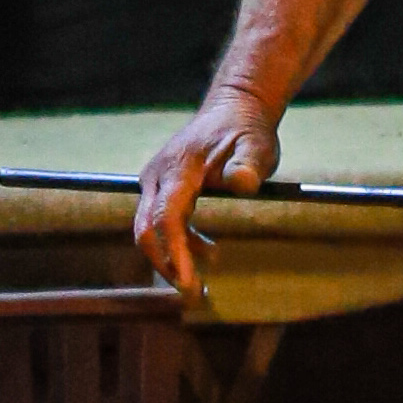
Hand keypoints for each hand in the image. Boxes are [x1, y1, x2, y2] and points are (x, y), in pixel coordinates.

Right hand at [135, 90, 282, 308]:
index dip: (175, 252)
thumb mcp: (256, 146)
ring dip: (173, 258)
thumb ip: (248, 166)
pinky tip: (208, 253)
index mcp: (178, 168)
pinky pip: (161, 223)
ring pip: (150, 230)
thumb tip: (242, 183)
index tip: (188, 282)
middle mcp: (158, 175)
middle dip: (166, 265)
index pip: (166, 217)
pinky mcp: (161, 188)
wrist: (234, 108)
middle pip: (146, 230)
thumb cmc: (247, 130)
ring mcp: (156, 181)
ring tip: (203, 282)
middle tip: (192, 294)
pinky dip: (180, 244)